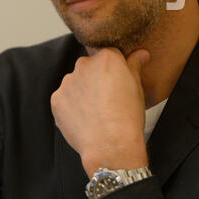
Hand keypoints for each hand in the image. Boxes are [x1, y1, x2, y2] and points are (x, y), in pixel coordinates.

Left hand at [50, 47, 149, 177]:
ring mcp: (68, 82)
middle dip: (96, 78)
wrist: (110, 145)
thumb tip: (141, 53)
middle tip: (107, 99)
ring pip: (76, 83)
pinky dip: (71, 106)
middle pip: (90, 67)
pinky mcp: (56, 99)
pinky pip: (65, 99)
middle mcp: (84, 65)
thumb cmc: (127, 116)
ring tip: (95, 112)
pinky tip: (84, 119)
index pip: (109, 55)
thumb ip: (135, 65)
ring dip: (83, 92)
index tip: (118, 82)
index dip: (115, 70)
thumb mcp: (137, 88)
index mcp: (106, 57)